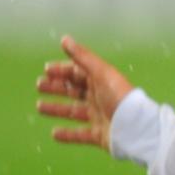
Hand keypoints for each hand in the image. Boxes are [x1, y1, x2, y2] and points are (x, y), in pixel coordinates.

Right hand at [36, 35, 134, 149]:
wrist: (134, 127)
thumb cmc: (119, 97)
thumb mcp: (100, 73)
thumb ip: (82, 57)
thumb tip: (64, 39)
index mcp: (101, 81)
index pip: (78, 73)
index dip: (62, 70)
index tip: (46, 70)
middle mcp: (99, 97)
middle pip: (74, 90)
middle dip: (56, 87)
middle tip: (39, 85)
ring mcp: (99, 116)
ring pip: (73, 111)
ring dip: (56, 108)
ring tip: (39, 107)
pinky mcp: (99, 134)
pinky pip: (80, 134)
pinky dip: (67, 134)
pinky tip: (54, 133)